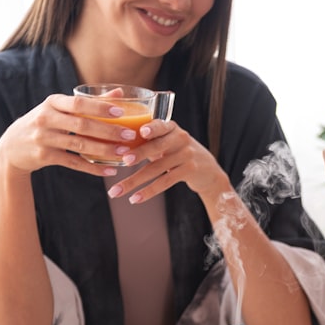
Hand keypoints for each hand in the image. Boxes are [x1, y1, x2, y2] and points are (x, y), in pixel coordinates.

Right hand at [0, 92, 138, 175]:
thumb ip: (90, 102)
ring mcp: (44, 138)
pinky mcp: (44, 157)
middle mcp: (46, 119)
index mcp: (52, 102)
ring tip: (124, 153)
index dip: (100, 107)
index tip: (121, 111)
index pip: (78, 103)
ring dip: (105, 150)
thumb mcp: (60, 108)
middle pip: (82, 125)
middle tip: (130, 135)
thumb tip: (121, 93)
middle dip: (108, 131)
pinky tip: (109, 171)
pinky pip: (74, 163)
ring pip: (79, 146)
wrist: (12, 147)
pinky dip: (93, 168)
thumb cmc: (45, 123)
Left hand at [106, 120, 228, 202]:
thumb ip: (148, 142)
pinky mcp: (189, 171)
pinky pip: (165, 182)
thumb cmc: (179, 154)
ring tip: (116, 191)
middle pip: (157, 146)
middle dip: (139, 153)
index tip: (141, 131)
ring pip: (157, 168)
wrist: (208, 171)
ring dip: (134, 181)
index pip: (160, 125)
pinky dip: (148, 191)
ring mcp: (186, 155)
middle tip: (124, 160)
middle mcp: (181, 139)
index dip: (151, 128)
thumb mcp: (168, 143)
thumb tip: (116, 147)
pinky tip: (135, 198)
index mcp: (171, 128)